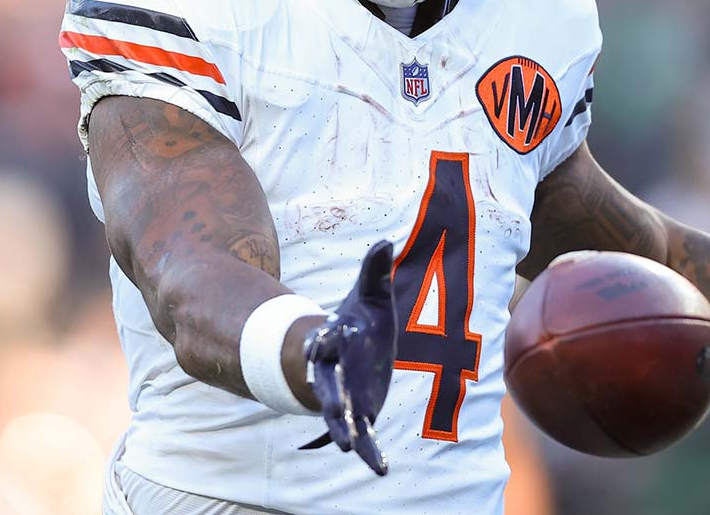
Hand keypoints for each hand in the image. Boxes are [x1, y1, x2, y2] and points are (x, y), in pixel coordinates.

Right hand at [299, 240, 396, 474]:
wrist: (350, 345)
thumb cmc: (359, 318)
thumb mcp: (370, 294)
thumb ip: (375, 271)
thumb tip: (386, 240)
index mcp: (333, 340)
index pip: (325, 340)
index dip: (324, 340)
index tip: (323, 340)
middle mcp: (333, 372)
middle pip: (325, 388)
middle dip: (327, 400)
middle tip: (331, 411)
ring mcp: (344, 395)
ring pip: (338, 418)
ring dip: (341, 433)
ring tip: (347, 449)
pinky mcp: (358, 411)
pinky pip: (360, 435)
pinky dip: (367, 451)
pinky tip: (381, 469)